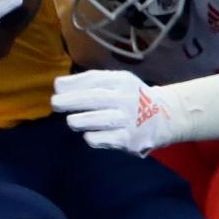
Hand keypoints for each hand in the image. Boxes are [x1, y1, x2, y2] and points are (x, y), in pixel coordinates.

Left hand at [51, 69, 185, 154]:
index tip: (57, 87)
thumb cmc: (129, 97)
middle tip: (54, 103)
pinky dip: (93, 137)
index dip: (74, 83)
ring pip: (100, 120)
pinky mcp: (129, 139)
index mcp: (121, 81)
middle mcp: (126, 98)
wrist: (164, 117)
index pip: (95, 79)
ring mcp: (129, 119)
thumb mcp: (116, 82)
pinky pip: (106, 139)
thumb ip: (90, 82)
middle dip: (71, 100)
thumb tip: (58, 85)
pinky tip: (88, 134)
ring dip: (80, 120)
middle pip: (95, 98)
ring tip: (70, 121)